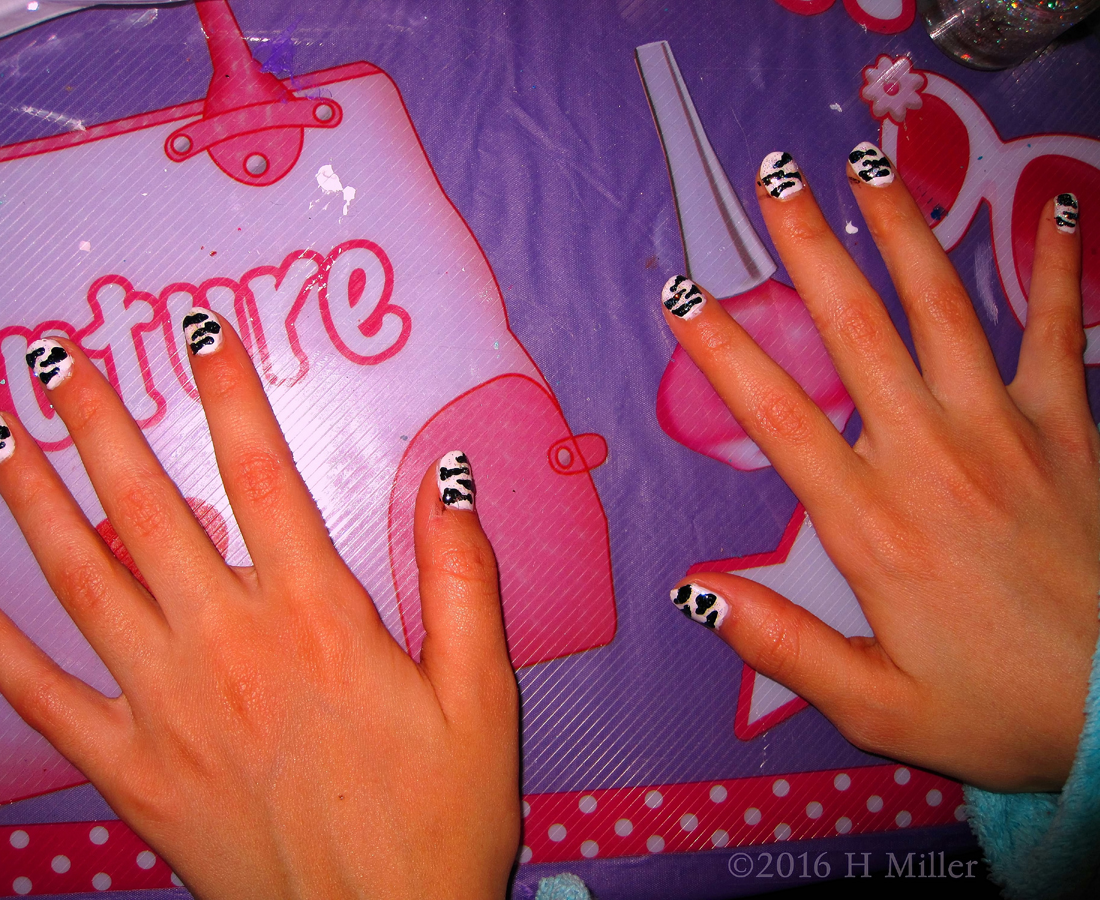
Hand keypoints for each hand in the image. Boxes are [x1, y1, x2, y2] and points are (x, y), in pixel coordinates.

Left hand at [0, 312, 519, 897]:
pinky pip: (45, 701)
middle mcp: (228, 646)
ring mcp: (168, 710)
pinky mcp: (134, 773)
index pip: (262, 474)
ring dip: (34, 504)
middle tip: (56, 358)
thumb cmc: (440, 818)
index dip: (229, 392)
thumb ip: (465, 579)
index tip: (199, 328)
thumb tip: (449, 477)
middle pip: (149, 509)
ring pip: (82, 585)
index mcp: (318, 618)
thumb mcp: (484, 696)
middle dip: (100, 424)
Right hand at [662, 148, 1097, 791]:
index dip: (723, 349)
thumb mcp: (877, 708)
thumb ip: (782, 646)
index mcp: (874, 525)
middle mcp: (932, 458)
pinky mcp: (1069, 430)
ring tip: (866, 166)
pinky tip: (1055, 209)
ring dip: (900, 231)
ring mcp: (1006, 433)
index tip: (683, 294)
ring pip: (942, 309)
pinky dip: (1055, 268)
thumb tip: (693, 592)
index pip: (779, 416)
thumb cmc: (999, 709)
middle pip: (856, 332)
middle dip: (808, 249)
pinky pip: (1058, 331)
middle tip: (774, 180)